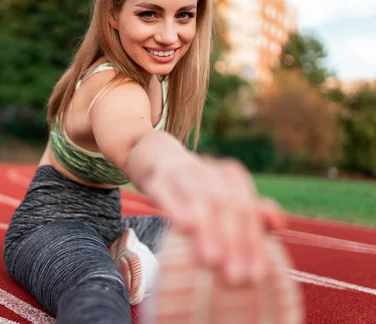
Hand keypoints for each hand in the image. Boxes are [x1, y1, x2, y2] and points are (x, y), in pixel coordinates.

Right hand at [144, 156, 275, 286]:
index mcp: (232, 176)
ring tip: (212, 260)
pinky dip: (176, 207)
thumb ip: (253, 214)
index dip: (253, 243)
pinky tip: (183, 226)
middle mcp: (209, 171)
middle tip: (233, 276)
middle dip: (232, 242)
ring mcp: (182, 172)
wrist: (159, 161)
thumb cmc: (198, 191)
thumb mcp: (226, 199)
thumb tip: (279, 223)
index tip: (255, 276)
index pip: (247, 210)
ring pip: (199, 198)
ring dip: (207, 229)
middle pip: (226, 205)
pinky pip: (167, 192)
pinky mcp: (157, 178)